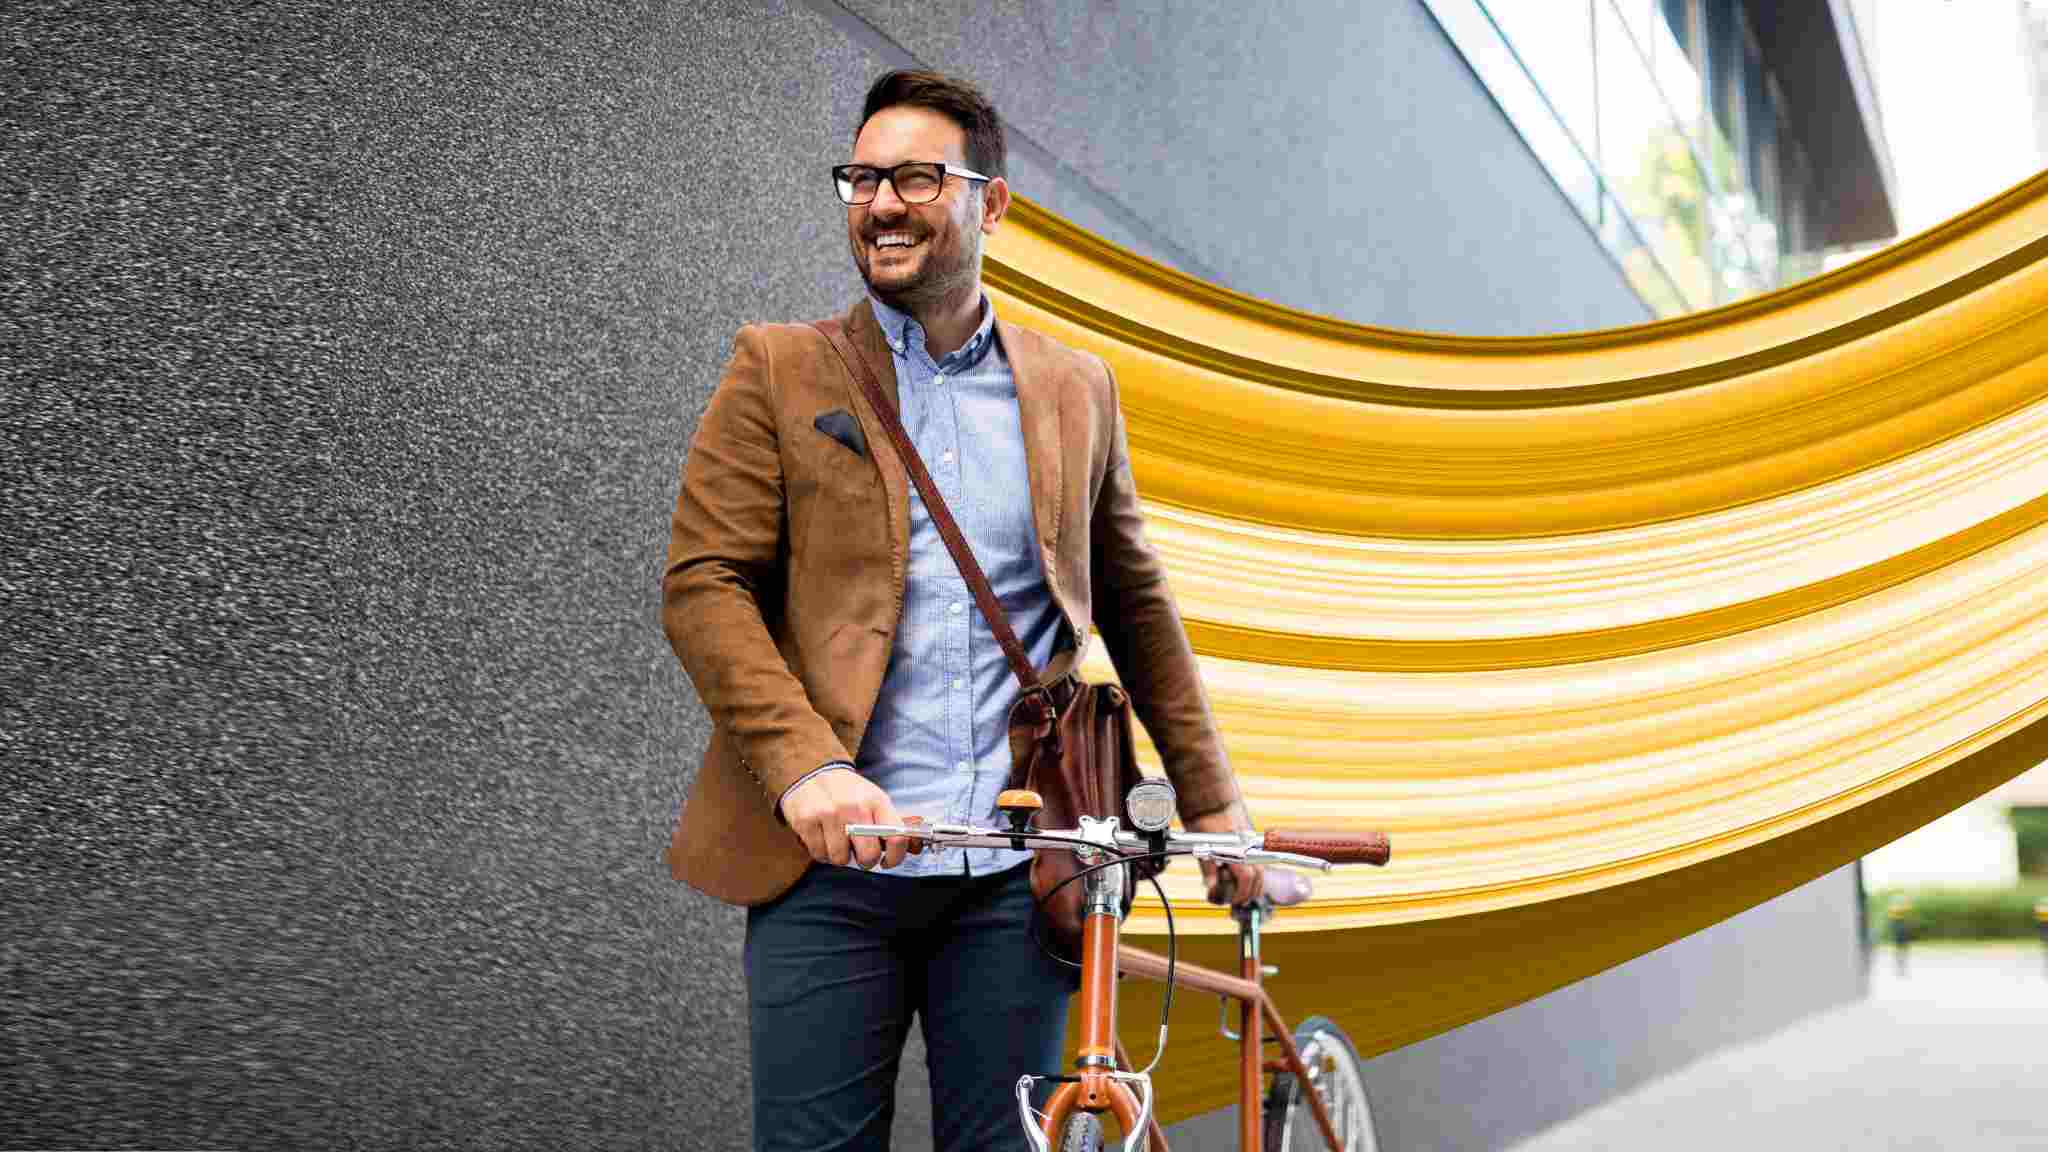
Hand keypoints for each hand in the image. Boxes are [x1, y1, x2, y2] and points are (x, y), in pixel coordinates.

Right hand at [781, 769, 916, 869]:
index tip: (888, 862)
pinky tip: (823, 838)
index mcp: (876, 801)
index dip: (896, 857)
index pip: (896, 837)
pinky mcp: (807, 821)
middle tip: (861, 854)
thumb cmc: (847, 792)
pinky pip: (820, 854)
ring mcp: (829, 814)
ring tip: (838, 840)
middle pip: (869, 855)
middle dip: (866, 861)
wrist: (813, 771)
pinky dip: (822, 852)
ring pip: (841, 859)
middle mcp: (854, 807)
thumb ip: (889, 823)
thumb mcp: (873, 798)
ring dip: (840, 856)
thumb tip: (914, 848)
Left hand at [1185, 808, 1263, 905]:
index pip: (1247, 878)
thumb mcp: (1202, 846)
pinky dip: (1253, 872)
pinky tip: (1244, 876)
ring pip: (1261, 869)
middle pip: (1259, 877)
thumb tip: (1211, 887)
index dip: (1241, 892)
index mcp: (1237, 849)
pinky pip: (1258, 860)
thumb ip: (1208, 869)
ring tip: (1243, 892)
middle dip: (1250, 892)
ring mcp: (1251, 843)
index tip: (1233, 900)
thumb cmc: (1205, 820)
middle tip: (1238, 900)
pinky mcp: (1250, 839)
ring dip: (1254, 884)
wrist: (1212, 800)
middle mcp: (1248, 847)